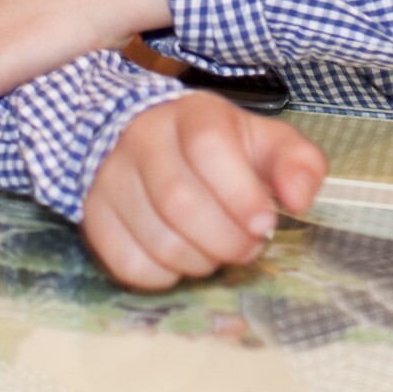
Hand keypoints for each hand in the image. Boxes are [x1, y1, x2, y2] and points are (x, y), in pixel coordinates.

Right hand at [83, 92, 326, 290]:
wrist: (147, 137)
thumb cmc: (218, 148)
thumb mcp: (264, 142)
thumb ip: (298, 162)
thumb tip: (298, 199)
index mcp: (192, 115)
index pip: (209, 150)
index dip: (242, 196)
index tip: (265, 224)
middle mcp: (143, 138)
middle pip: (181, 202)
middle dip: (226, 240)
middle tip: (246, 247)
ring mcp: (111, 177)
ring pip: (156, 238)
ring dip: (198, 262)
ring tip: (215, 252)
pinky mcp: (94, 214)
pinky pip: (127, 263)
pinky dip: (163, 276)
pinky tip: (179, 259)